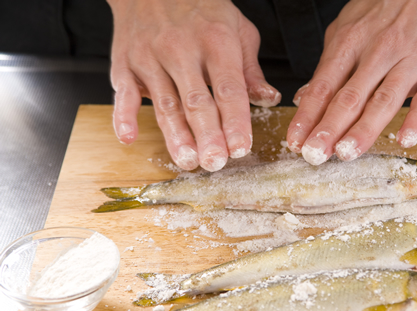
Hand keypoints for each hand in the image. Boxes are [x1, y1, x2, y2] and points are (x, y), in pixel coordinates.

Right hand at [107, 0, 280, 170]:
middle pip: (196, 101)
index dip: (235, 121)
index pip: (228, 89)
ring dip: (175, 136)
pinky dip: (123, 116)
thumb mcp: (237, 30)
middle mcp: (181, 49)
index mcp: (216, 42)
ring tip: (187, 161)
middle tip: (215, 163)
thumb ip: (250, 70)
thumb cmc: (201, 8)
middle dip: (207, 136)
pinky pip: (123, 92)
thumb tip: (268, 99)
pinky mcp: (125, 62)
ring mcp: (150, 57)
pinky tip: (129, 138)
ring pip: (164, 103)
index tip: (241, 148)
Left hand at [287, 0, 416, 164]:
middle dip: (329, 128)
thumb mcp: (348, 26)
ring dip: (364, 129)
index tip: (296, 140)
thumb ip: (329, 65)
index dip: (307, 115)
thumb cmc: (388, 6)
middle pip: (350, 96)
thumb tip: (304, 97)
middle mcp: (380, 51)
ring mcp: (412, 59)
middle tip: (315, 154)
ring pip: (385, 100)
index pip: (324, 85)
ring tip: (347, 152)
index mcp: (352, 42)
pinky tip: (404, 139)